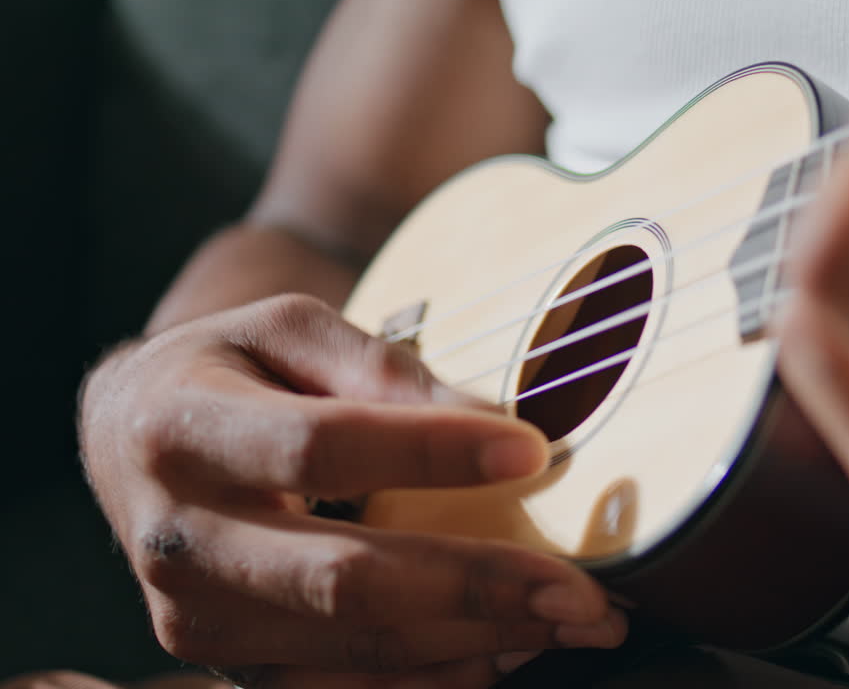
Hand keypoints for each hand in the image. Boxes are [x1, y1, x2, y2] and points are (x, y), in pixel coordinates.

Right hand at [78, 294, 625, 687]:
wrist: (129, 439)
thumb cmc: (227, 370)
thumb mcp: (288, 329)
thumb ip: (382, 367)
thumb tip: (495, 423)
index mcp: (182, 432)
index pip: (321, 447)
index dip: (430, 452)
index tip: (532, 448)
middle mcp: (178, 540)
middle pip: (343, 580)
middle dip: (476, 588)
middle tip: (584, 595)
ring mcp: (195, 619)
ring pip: (354, 647)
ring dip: (477, 642)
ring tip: (576, 624)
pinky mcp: (226, 663)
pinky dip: (431, 681)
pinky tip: (507, 654)